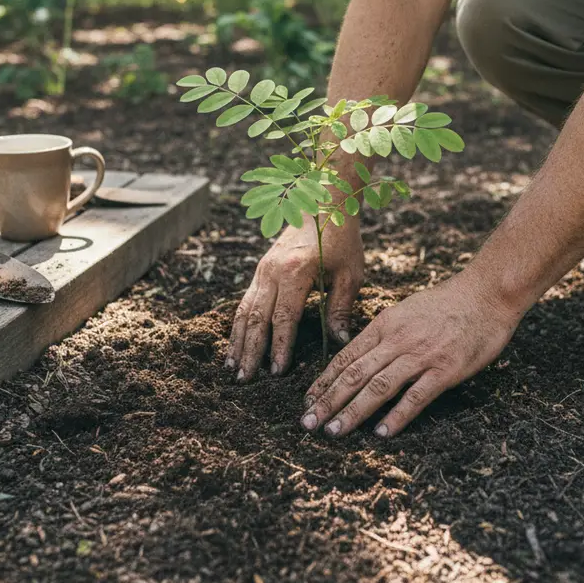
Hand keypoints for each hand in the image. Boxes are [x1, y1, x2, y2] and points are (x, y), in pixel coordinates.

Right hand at [227, 217, 363, 381]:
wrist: (322, 201)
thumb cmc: (341, 238)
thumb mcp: (349, 273)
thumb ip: (341, 308)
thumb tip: (340, 342)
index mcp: (295, 272)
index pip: (283, 317)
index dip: (279, 346)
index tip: (277, 372)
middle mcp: (272, 271)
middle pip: (255, 318)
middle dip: (250, 351)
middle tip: (245, 381)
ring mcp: (262, 270)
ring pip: (243, 311)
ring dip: (238, 342)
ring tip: (233, 369)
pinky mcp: (260, 270)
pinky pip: (244, 302)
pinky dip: (238, 326)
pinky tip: (235, 345)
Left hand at [300, 269, 520, 437]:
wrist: (486, 294)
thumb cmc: (447, 304)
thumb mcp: (406, 311)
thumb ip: (385, 333)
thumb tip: (362, 354)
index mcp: (385, 325)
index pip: (346, 356)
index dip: (325, 380)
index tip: (308, 400)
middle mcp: (397, 340)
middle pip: (355, 373)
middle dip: (328, 400)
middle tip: (307, 423)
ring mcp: (421, 356)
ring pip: (378, 386)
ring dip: (353, 411)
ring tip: (333, 430)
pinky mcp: (445, 370)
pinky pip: (416, 396)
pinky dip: (397, 416)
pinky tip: (381, 433)